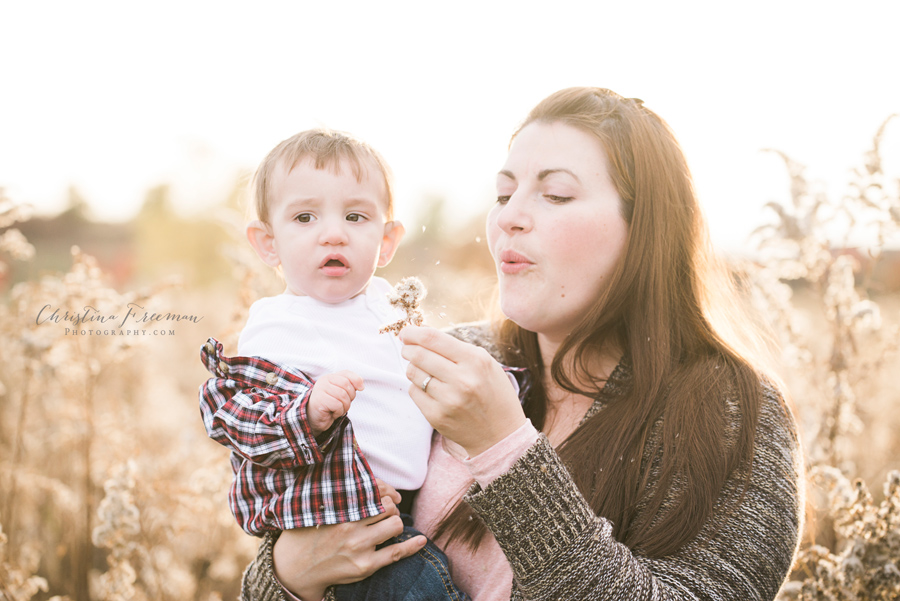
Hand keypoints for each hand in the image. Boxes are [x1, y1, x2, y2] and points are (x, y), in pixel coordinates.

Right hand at [273, 479, 426, 600]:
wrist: (293, 569)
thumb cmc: (304, 533)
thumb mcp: (313, 505)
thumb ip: (334, 490)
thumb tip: (354, 465)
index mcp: (339, 508)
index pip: (374, 490)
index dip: (385, 489)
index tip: (387, 493)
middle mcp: (351, 526)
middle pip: (388, 506)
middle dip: (391, 506)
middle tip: (385, 511)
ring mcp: (359, 547)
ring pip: (395, 524)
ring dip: (395, 522)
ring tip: (388, 525)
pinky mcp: (365, 566)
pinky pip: (396, 553)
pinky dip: (412, 546)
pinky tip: (421, 540)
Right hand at [307, 370, 363, 435]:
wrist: (314, 419)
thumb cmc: (329, 405)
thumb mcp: (341, 393)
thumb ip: (350, 385)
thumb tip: (362, 385)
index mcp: (329, 377)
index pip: (347, 374)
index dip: (356, 381)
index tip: (361, 388)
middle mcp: (323, 381)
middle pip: (346, 385)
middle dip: (350, 397)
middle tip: (344, 404)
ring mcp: (320, 390)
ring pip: (343, 396)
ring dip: (345, 406)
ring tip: (337, 409)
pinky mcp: (320, 401)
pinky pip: (338, 405)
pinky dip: (339, 412)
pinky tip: (332, 413)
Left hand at [399, 325, 525, 456]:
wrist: (501, 435)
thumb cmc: (494, 394)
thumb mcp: (486, 364)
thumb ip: (456, 349)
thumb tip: (422, 335)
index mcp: (476, 361)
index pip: (434, 339)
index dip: (413, 332)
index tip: (406, 332)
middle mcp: (462, 379)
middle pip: (418, 354)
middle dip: (408, 348)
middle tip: (408, 348)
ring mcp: (448, 400)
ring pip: (413, 372)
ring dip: (413, 367)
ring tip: (425, 370)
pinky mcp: (436, 416)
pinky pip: (414, 392)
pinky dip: (417, 386)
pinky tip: (430, 389)